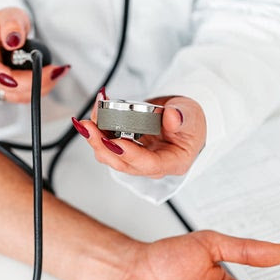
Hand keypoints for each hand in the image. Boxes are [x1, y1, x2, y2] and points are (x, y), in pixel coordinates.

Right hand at [0, 7, 69, 102]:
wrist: (9, 35)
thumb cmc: (7, 24)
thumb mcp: (10, 15)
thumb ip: (11, 25)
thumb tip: (13, 41)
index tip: (15, 79)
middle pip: (0, 84)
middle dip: (28, 82)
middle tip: (53, 72)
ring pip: (12, 95)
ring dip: (37, 88)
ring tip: (56, 73)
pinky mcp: (4, 92)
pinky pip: (21, 97)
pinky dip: (38, 89)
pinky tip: (51, 78)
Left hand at [73, 90, 205, 177]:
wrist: (183, 118)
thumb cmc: (190, 122)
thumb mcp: (191, 116)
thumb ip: (182, 118)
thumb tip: (172, 116)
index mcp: (172, 162)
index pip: (148, 164)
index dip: (129, 154)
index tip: (114, 142)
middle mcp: (150, 165)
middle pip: (122, 163)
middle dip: (102, 145)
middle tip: (89, 127)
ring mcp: (136, 158)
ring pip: (110, 155)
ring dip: (95, 138)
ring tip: (88, 119)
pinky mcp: (125, 149)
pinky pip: (107, 143)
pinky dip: (98, 130)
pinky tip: (94, 114)